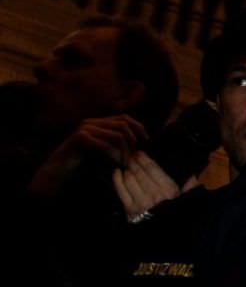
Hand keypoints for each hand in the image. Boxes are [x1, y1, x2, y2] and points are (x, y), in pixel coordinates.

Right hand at [28, 114, 145, 196]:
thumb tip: (138, 139)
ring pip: (117, 135)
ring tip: (125, 163)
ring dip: (124, 151)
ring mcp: (85, 128)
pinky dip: (114, 156)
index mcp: (97, 122)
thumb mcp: (102, 148)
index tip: (146, 139)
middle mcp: (91, 122)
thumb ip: (114, 141)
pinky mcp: (80, 138)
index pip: (124, 117)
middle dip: (133, 141)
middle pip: (123, 125)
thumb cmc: (82, 161)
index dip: (138, 126)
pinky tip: (116, 164)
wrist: (59, 169)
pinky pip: (106, 145)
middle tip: (134, 156)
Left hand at [111, 150, 197, 217]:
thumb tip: (194, 176)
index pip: (153, 169)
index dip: (145, 159)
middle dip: (134, 162)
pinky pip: (121, 190)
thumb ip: (190, 188)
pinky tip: (117, 172)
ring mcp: (140, 201)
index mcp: (168, 189)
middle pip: (139, 172)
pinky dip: (117, 180)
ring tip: (127, 165)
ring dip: (127, 170)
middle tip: (131, 156)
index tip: (140, 153)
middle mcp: (153, 193)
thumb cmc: (176, 216)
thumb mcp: (186, 201)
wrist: (164, 237)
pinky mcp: (129, 209)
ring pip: (129, 179)